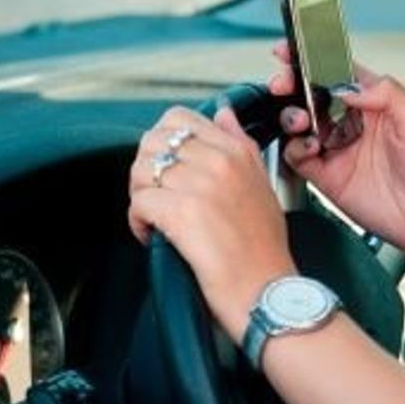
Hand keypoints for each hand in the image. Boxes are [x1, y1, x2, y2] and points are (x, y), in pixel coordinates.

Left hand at [128, 106, 297, 340]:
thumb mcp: (261, 184)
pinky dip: (138, 222)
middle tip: (157, 194)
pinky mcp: (181, 213)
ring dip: (140, 196)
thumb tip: (224, 114)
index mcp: (238, 151)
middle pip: (153, 141)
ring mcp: (200, 185)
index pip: (181, 119)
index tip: (168, 168)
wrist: (266, 289)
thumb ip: (241, 144)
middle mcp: (220, 162)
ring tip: (155, 217)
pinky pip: (138, 202)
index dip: (164, 143)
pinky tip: (154, 236)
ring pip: (141, 170)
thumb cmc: (263, 247)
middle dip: (146, 168)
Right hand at [267, 40, 404, 257]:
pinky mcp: (327, 175)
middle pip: (312, 94)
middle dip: (292, 84)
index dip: (313, 59)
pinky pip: (297, 156)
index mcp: (375, 102)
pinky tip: (309, 148)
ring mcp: (338, 148)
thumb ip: (386, 93)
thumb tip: (348, 85)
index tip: (291, 51)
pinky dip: (294, 148)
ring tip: (300, 119)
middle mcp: (353, 123)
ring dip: (291, 115)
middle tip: (283, 83)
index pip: (338, 72)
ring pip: (300, 123)